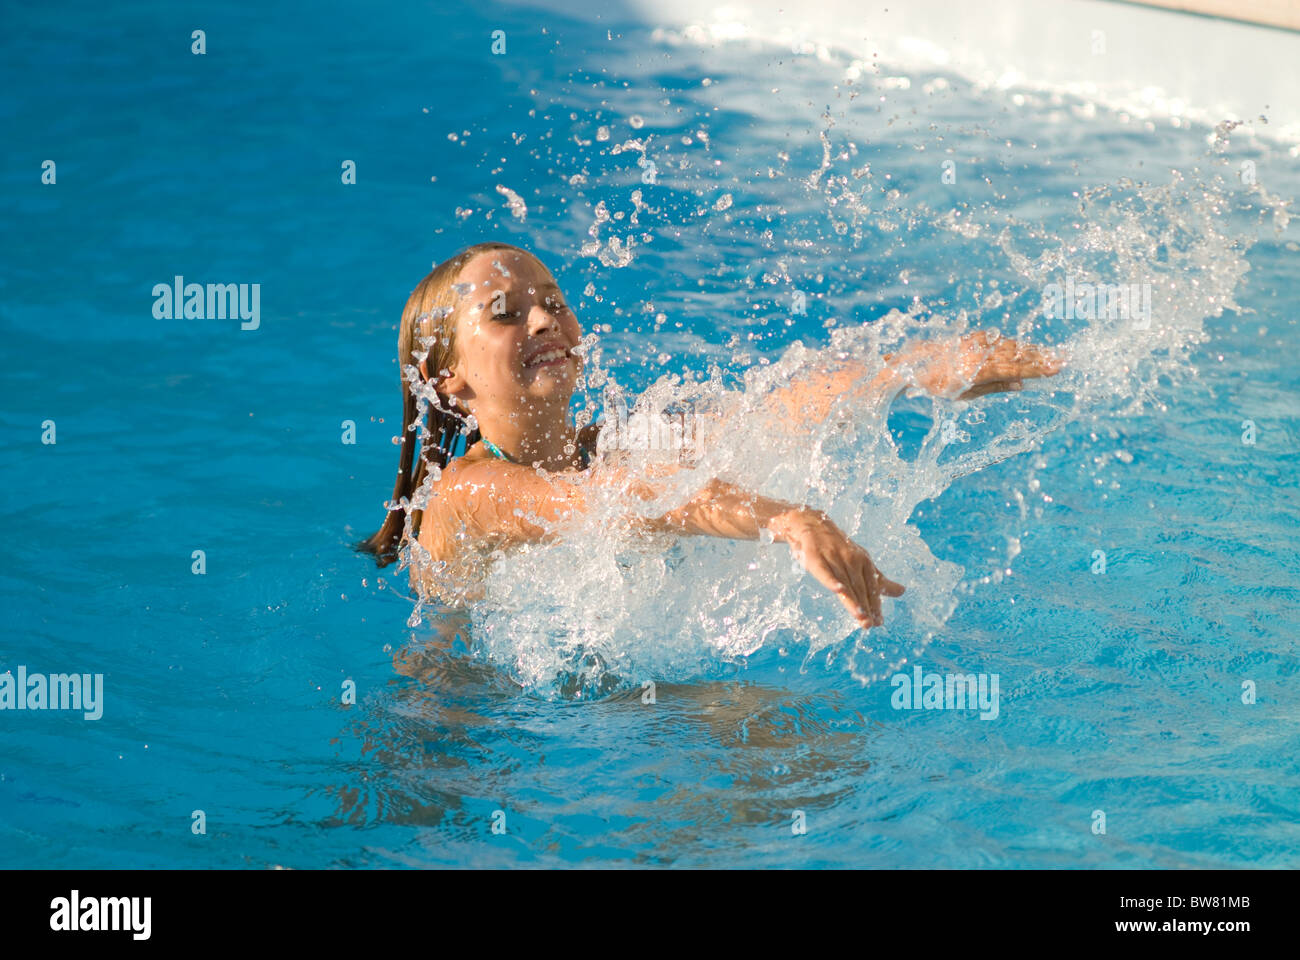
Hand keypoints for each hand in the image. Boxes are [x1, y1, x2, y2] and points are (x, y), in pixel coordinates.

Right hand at [770, 508, 904, 629]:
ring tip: (860, 616)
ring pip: (844, 581)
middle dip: (865, 607)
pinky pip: (824, 571)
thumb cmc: (839, 548)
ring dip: (852, 599)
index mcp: (864, 561)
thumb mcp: (861, 562)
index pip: (871, 587)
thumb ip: (879, 580)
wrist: (812, 524)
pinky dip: (831, 580)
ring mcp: (833, 557)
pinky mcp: (815, 557)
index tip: (879, 622)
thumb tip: (903, 592)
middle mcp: (851, 559)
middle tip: (870, 625)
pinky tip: (838, 590)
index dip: (875, 605)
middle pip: (859, 587)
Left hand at [885, 330, 1065, 400]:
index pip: (1015, 370)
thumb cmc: (937, 384)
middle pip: (1016, 355)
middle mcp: (980, 353)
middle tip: (1063, 358)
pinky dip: (1013, 344)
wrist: (912, 363)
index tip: (1058, 368)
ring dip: (1030, 350)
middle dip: (1041, 357)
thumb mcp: (964, 394)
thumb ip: (994, 387)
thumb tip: (1021, 385)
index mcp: (978, 370)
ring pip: (1009, 346)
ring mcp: (976, 342)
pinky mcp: (973, 336)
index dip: (1038, 369)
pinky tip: (1025, 347)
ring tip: (1050, 354)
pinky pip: (998, 340)